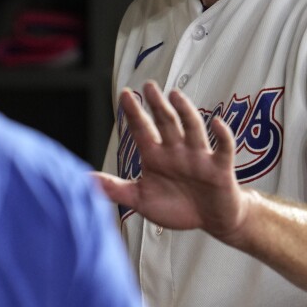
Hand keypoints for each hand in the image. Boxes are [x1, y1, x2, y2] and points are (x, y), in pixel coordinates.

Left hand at [94, 81, 248, 240]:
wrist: (212, 220)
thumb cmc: (177, 207)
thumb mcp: (141, 200)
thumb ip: (115, 189)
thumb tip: (84, 180)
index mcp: (156, 156)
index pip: (142, 129)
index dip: (134, 112)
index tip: (125, 94)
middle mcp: (176, 151)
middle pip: (166, 122)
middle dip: (157, 104)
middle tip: (149, 86)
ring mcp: (198, 157)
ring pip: (192, 129)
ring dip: (185, 112)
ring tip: (176, 95)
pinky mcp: (219, 168)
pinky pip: (223, 149)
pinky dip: (222, 136)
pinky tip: (217, 123)